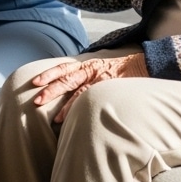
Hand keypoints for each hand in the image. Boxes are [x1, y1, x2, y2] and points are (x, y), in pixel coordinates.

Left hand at [32, 53, 148, 123]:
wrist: (145, 63)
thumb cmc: (121, 70)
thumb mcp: (101, 68)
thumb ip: (86, 76)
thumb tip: (70, 89)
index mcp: (87, 64)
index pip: (64, 67)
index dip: (49, 73)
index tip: (35, 81)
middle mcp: (92, 69)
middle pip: (67, 78)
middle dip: (51, 89)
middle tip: (37, 100)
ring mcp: (102, 78)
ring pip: (80, 90)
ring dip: (66, 104)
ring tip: (55, 117)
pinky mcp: (111, 87)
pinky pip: (95, 98)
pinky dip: (84, 107)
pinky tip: (76, 118)